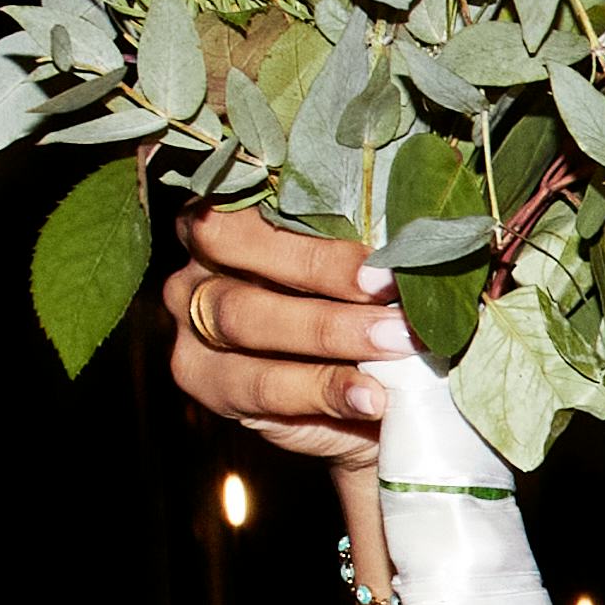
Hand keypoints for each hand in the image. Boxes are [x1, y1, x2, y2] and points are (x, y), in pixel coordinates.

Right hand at [161, 207, 413, 467]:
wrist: (360, 405)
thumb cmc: (357, 317)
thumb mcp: (360, 279)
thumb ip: (365, 256)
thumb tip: (414, 242)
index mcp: (233, 216)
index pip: (255, 199)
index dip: (314, 226)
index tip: (384, 258)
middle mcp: (200, 261)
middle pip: (238, 246)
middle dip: (323, 270)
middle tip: (394, 292)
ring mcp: (191, 321)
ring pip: (244, 317)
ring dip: (329, 331)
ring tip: (397, 343)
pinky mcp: (201, 379)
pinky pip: (257, 384)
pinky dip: (322, 389)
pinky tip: (370, 396)